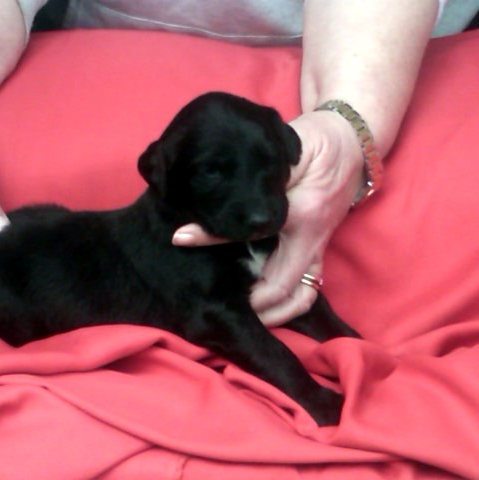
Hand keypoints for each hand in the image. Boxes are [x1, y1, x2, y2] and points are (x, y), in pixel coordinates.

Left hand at [173, 110, 362, 325]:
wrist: (352, 142)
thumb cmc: (316, 142)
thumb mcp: (284, 153)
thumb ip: (253, 180)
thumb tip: (212, 202)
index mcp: (303, 214)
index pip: (256, 238)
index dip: (217, 239)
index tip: (183, 239)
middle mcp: (313, 239)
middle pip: (285, 291)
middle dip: (256, 308)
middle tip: (219, 305)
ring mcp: (319, 248)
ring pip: (302, 296)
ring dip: (276, 312)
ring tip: (244, 314)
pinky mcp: (319, 249)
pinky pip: (307, 287)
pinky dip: (286, 301)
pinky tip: (261, 302)